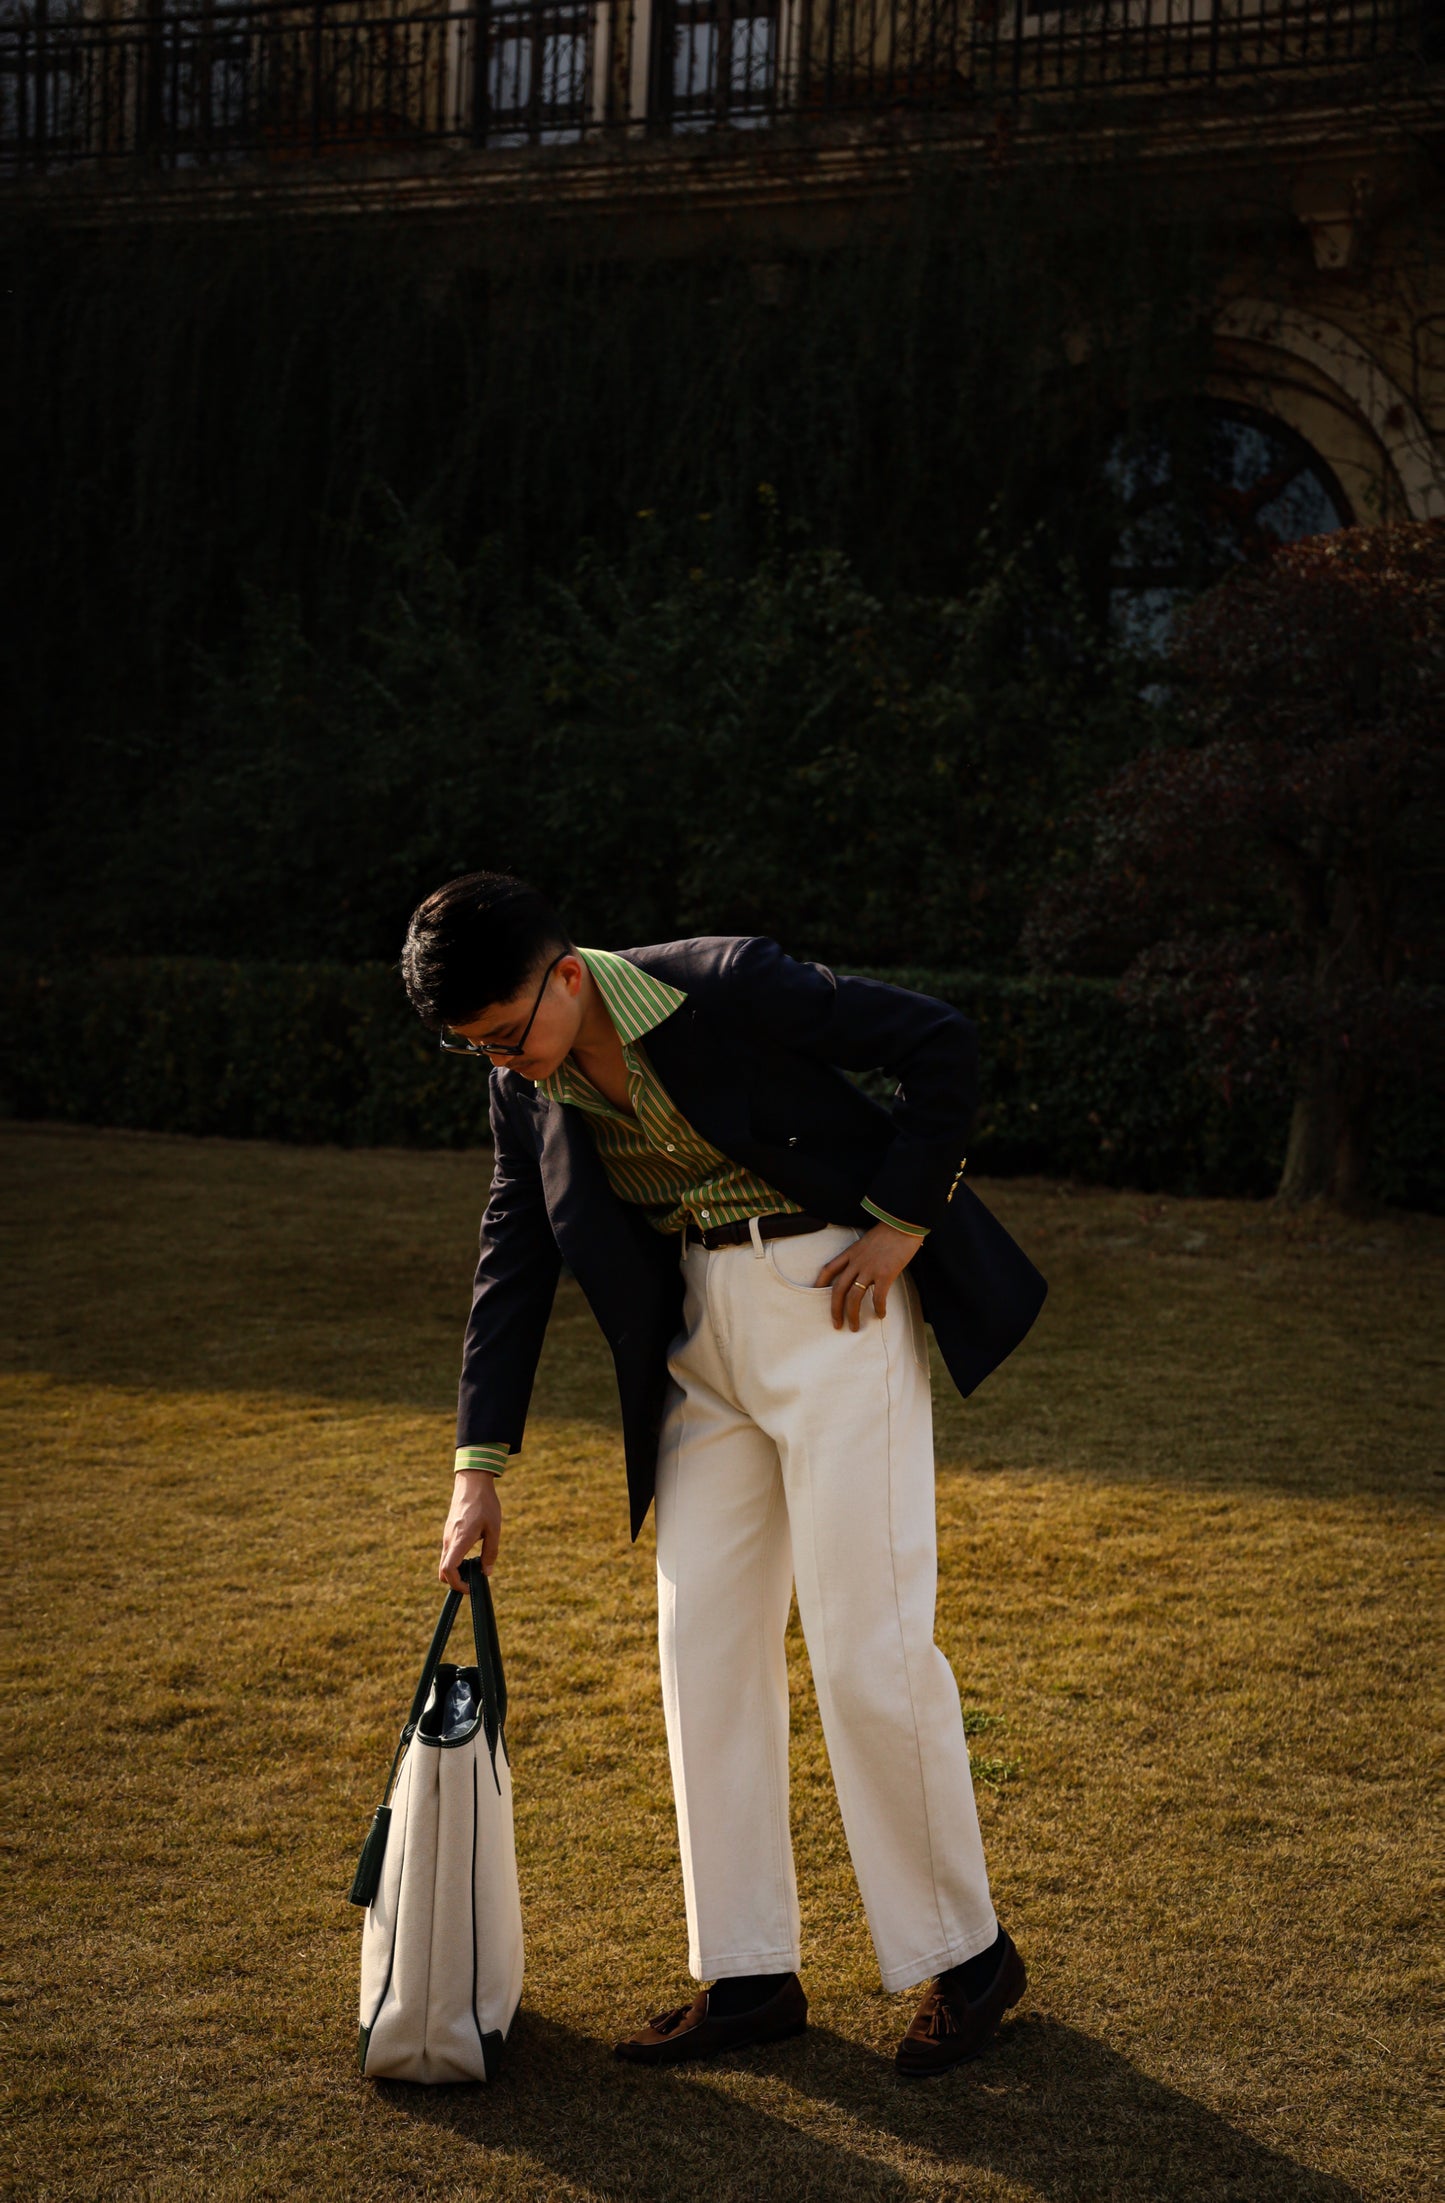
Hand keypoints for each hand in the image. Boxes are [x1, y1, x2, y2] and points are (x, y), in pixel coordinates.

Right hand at [440, 1469, 501, 1587]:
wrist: (472, 1482)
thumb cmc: (485, 1504)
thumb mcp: (494, 1529)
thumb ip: (491, 1552)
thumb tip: (487, 1572)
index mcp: (460, 1540)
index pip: (448, 1570)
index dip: (457, 1584)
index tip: (471, 1587)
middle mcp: (448, 1540)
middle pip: (443, 1571)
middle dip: (456, 1581)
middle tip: (474, 1580)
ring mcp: (446, 1535)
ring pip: (445, 1562)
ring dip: (457, 1570)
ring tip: (476, 1565)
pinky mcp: (448, 1531)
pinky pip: (448, 1552)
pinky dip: (456, 1560)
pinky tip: (472, 1554)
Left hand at [817, 1221, 923, 1331]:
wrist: (904, 1221)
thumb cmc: (891, 1230)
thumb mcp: (869, 1240)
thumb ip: (864, 1254)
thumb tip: (866, 1268)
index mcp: (851, 1252)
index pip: (828, 1269)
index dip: (819, 1283)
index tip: (815, 1294)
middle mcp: (857, 1262)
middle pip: (838, 1289)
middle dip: (835, 1309)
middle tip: (836, 1324)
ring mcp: (870, 1268)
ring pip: (854, 1297)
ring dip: (852, 1315)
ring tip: (855, 1327)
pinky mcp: (886, 1273)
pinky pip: (878, 1297)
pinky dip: (878, 1308)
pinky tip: (880, 1315)